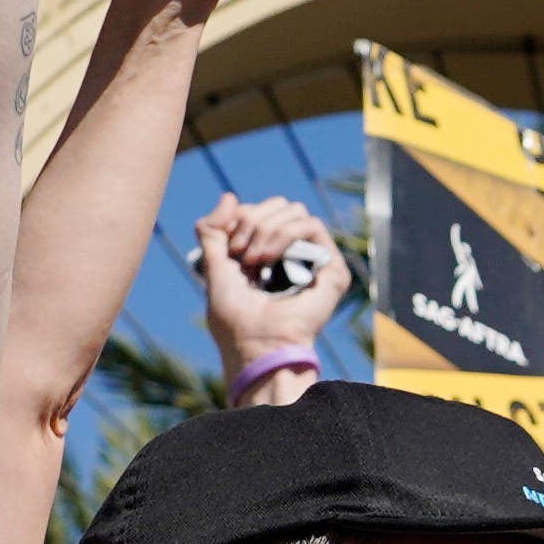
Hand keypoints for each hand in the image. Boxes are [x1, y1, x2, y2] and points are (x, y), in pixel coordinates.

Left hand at [193, 197, 350, 365]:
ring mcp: (312, 261)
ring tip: (254, 261)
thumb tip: (229, 196)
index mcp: (267, 256)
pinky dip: (284, 234)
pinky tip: (268, 259)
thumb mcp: (213, 269)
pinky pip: (311, 225)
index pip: (260, 211)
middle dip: (252, 221)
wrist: (258, 348)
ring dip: (266, 229)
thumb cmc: (236, 322)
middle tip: (241, 256)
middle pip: (278, 206)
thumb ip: (212, 232)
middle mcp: (292, 256)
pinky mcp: (330, 268)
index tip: (229, 248)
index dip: (241, 218)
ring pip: (294, 211)